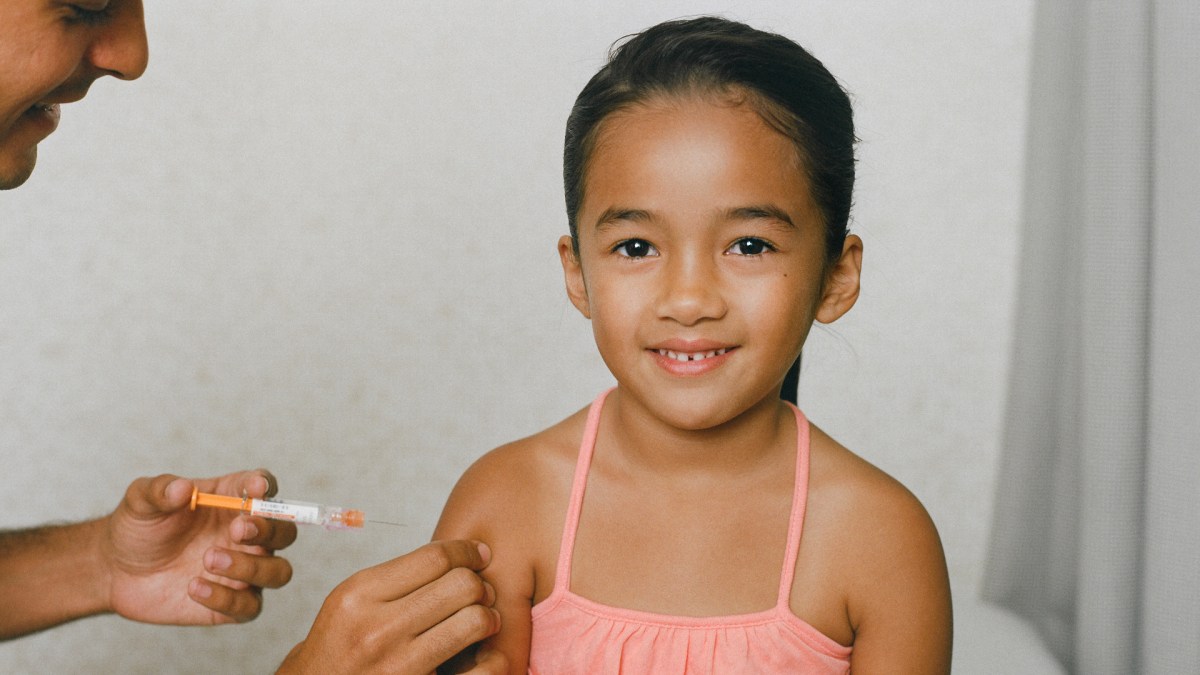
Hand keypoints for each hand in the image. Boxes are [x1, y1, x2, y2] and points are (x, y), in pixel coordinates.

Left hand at [103, 469, 297, 624]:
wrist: (115, 570)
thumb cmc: (138, 527)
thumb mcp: (141, 501)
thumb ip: (160, 491)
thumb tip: (182, 488)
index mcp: (232, 500)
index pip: (263, 487)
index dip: (265, 486)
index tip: (256, 489)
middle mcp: (247, 536)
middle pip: (285, 532)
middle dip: (268, 531)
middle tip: (235, 530)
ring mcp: (243, 571)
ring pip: (278, 572)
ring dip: (253, 567)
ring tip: (209, 560)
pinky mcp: (231, 604)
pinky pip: (249, 606)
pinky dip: (227, 598)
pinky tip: (194, 587)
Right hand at [278, 540, 504, 674]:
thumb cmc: (338, 649)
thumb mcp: (350, 604)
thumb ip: (396, 579)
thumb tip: (457, 555)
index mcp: (359, 596)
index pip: (435, 558)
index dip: (466, 552)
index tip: (479, 555)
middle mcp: (377, 630)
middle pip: (461, 585)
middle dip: (480, 584)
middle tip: (482, 592)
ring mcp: (398, 667)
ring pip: (475, 621)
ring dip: (489, 617)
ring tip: (484, 620)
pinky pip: (481, 669)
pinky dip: (492, 657)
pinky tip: (483, 654)